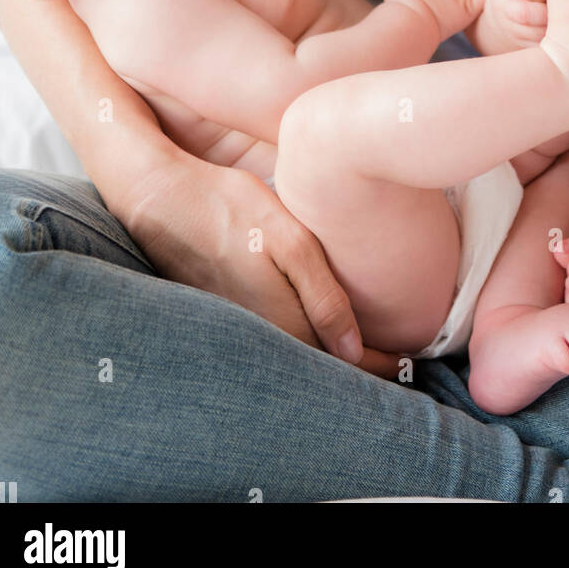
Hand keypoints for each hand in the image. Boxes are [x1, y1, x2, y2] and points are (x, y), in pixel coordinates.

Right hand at [125, 154, 398, 377]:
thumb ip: (322, 296)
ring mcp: (233, 330)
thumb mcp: (287, 240)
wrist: (158, 196)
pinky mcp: (219, 315)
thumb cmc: (228, 207)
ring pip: (292, 357)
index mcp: (279, 322)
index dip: (379, 367)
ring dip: (327, 359)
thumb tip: (353, 351)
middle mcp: (256, 338)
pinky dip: (298, 343)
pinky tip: (313, 330)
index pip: (341, 363)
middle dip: (357, 370)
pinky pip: (269, 342)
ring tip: (364, 353)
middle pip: (317, 368)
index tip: (410, 365)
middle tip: (397, 366)